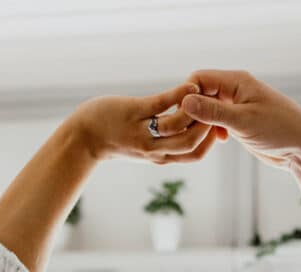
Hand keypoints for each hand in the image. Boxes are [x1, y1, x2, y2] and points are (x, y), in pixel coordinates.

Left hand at [72, 81, 219, 163]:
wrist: (84, 136)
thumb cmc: (115, 137)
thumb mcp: (144, 146)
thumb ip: (164, 143)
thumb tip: (183, 132)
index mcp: (160, 156)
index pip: (194, 155)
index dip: (210, 141)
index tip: (216, 123)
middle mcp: (153, 149)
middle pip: (192, 145)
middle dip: (208, 127)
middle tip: (214, 106)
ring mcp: (144, 132)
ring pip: (180, 128)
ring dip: (197, 110)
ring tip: (204, 94)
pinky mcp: (133, 112)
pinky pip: (163, 104)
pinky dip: (180, 94)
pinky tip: (190, 85)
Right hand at [179, 69, 300, 169]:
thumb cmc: (279, 130)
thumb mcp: (243, 121)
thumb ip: (213, 111)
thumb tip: (185, 101)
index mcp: (236, 81)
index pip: (199, 78)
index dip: (186, 95)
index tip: (181, 117)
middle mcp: (235, 90)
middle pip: (201, 93)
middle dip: (191, 111)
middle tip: (187, 132)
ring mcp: (238, 106)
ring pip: (208, 109)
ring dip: (201, 123)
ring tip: (200, 139)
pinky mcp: (240, 122)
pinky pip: (217, 122)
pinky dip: (212, 131)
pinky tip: (217, 142)